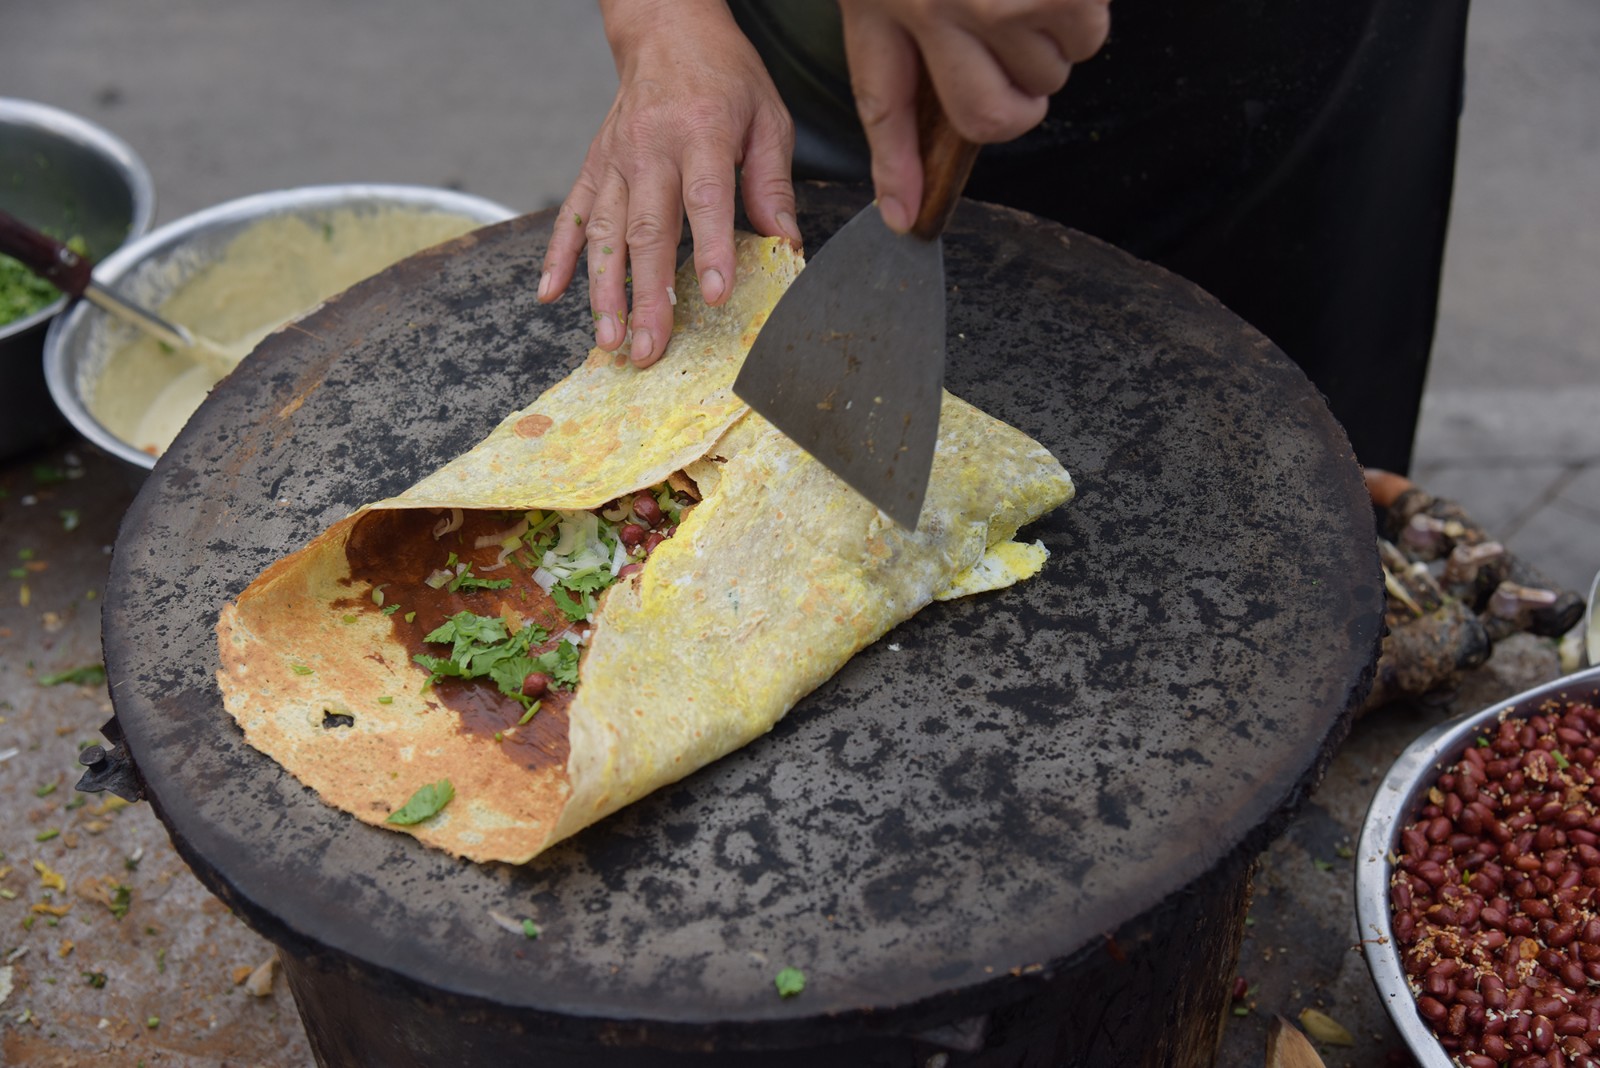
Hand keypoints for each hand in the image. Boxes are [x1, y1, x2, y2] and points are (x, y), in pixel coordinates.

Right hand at [539, 0, 800, 366]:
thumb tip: (786, 244)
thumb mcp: (767, 118)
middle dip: (647, 295)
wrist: (666, 29)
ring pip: (604, 233)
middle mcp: (651, 148)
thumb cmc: (724, 75)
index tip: (714, 294)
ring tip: (608, 338)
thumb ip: (773, 183)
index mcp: (702, 132)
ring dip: (604, 291)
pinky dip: (559, 256)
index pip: (705, 199)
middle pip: (647, 231)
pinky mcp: (594, 166)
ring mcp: (616, 159)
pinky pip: (571, 215)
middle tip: (649, 346)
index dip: (711, 250)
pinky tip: (551, 294)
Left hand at [838, 0, 1110, 230]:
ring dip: (1052, 47)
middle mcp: (936, 6)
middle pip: (987, 117)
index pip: (883, 106)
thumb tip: (935, 108)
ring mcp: (999, 2)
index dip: (896, 168)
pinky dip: (1083, 20)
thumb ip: (902, 20)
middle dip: (1014, 103)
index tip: (904, 216)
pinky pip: (1087, 40)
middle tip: (1013, 56)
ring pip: (1045, 79)